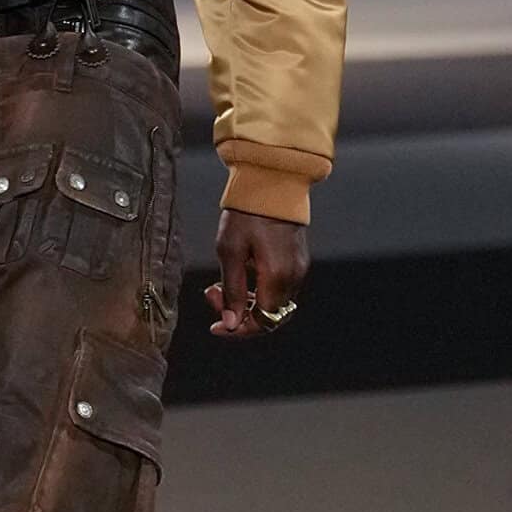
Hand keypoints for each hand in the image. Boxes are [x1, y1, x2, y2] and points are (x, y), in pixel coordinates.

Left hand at [204, 210, 309, 343]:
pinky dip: (258, 290)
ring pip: (273, 303)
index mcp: (277, 278)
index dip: (238, 330)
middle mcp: (293, 277)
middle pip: (269, 316)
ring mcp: (299, 268)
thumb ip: (231, 291)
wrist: (272, 182)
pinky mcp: (298, 259)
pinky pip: (279, 287)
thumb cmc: (247, 213)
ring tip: (220, 285)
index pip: (262, 322)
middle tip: (213, 294)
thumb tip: (231, 323)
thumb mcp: (229, 251)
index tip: (216, 326)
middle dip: (239, 314)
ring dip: (246, 301)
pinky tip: (240, 274)